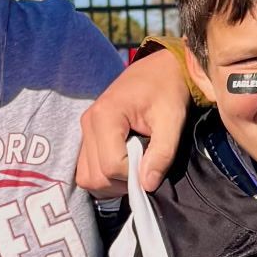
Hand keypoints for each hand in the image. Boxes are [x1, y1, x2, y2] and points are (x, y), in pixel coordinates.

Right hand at [77, 50, 190, 197]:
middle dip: (122, 182)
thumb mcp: (172, 120)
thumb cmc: (167, 91)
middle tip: (145, 169)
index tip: (152, 163)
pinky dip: (105, 177)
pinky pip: (86, 170)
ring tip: (135, 168)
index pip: (111, 165)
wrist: (159, 71)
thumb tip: (148, 185)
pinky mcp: (87, 137)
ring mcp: (84, 131)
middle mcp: (88, 123)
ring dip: (112, 183)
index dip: (134, 174)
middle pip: (95, 176)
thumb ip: (162, 153)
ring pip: (87, 178)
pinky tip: (125, 166)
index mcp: (105, 115)